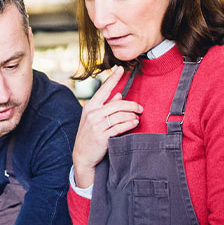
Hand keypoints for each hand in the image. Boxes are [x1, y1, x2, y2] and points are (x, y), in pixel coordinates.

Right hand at [73, 67, 141, 186]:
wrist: (83, 155)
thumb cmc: (89, 135)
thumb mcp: (94, 118)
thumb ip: (106, 105)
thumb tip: (118, 94)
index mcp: (90, 106)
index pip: (104, 89)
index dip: (113, 78)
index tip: (121, 69)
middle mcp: (92, 114)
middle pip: (117, 104)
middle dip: (132, 105)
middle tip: (140, 108)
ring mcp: (96, 125)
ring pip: (120, 115)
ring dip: (132, 116)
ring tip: (137, 118)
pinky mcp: (102, 136)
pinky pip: (120, 127)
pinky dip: (130, 124)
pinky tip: (134, 123)